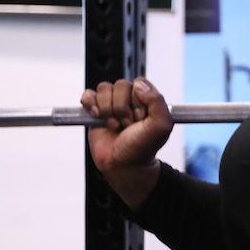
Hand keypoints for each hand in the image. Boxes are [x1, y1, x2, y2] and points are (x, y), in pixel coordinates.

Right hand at [81, 78, 173, 208]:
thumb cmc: (142, 148)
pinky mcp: (95, 110)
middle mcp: (130, 99)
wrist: (123, 165)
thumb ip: (157, 101)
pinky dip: (90, 103)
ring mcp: (112, 104)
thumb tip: (139, 84)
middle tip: (127, 125)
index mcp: (147, 100)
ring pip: (104, 88)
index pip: (139, 83)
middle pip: (120, 85)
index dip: (137, 100)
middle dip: (122, 108)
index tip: (140, 118)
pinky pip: (88, 94)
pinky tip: (97, 116)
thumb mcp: (161, 126)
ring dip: (108, 110)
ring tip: (115, 125)